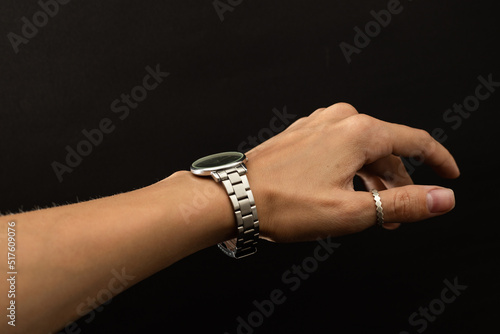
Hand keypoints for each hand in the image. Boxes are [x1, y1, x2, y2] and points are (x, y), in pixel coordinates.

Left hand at [245, 103, 458, 242]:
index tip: (448, 175)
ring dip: (373, 179)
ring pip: (361, 150)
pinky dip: (351, 169)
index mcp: (358, 131)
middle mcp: (339, 119)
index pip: (415, 141)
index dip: (437, 160)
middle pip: (386, 149)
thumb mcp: (351, 211)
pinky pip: (339, 148)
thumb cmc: (283, 204)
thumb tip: (440, 198)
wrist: (235, 197)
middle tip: (400, 214)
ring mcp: (318, 124)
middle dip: (398, 182)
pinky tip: (346, 190)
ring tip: (373, 209)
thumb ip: (401, 203)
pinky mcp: (303, 133)